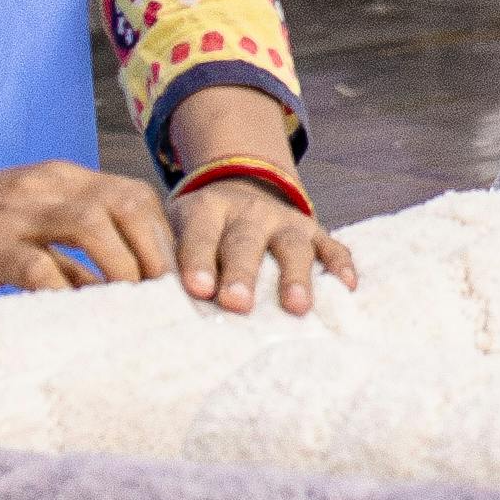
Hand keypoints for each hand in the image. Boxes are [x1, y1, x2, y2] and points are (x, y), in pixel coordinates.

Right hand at [0, 158, 172, 297]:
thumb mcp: (30, 220)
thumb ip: (73, 244)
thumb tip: (118, 285)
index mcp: (62, 178)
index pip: (133, 195)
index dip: (162, 236)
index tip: (177, 277)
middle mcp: (47, 187)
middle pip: (124, 204)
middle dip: (155, 252)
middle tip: (168, 296)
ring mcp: (19, 214)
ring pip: (92, 226)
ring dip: (122, 268)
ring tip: (135, 305)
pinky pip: (40, 267)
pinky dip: (68, 291)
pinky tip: (80, 315)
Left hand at [160, 88, 356, 314]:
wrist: (240, 191)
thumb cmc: (202, 230)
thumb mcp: (178, 230)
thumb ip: (170, 261)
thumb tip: (152, 309)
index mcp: (207, 210)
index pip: (200, 234)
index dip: (198, 260)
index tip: (197, 289)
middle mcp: (248, 211)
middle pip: (246, 242)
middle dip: (242, 273)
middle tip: (236, 303)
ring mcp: (285, 220)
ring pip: (292, 246)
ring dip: (295, 276)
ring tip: (295, 307)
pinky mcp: (314, 231)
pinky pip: (332, 246)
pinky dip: (340, 265)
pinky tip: (346, 287)